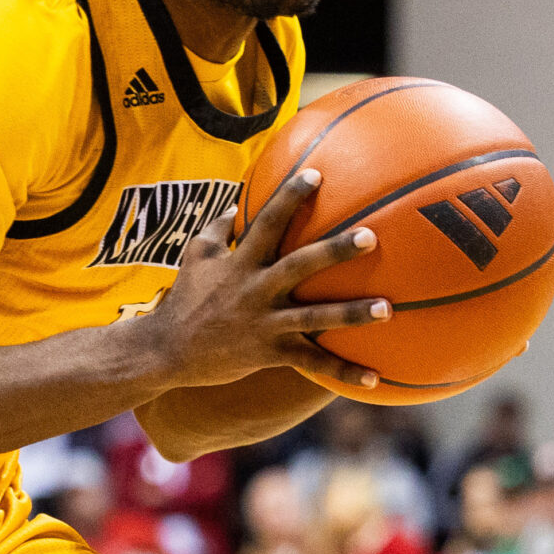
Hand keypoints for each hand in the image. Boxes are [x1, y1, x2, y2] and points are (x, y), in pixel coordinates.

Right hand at [138, 169, 390, 393]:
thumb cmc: (184, 298)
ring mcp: (263, 323)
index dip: (288, 198)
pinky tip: (376, 379)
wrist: (166, 351)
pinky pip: (311, 363)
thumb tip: (237, 203)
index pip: (265, 223)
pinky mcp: (269, 353)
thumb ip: (219, 228)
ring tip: (387, 309)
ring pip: (313, 317)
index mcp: (239, 263)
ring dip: (351, 314)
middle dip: (334, 250)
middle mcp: (254, 290)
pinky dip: (343, 372)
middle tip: (370, 236)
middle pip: (300, 265)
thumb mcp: (194, 256)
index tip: (315, 174)